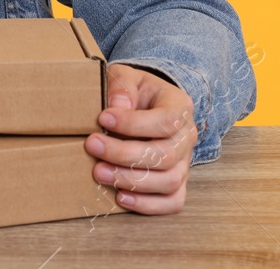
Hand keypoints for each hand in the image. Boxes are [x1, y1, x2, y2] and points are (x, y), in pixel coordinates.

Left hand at [85, 63, 197, 214]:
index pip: (166, 121)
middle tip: (93, 146)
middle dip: (125, 154)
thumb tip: (117, 106)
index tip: (103, 118)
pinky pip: (173, 202)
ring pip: (169, 181)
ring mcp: (184, 163)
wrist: (146, 105)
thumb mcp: (127, 76)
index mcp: (180, 107)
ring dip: (132, 180)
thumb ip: (122, 85)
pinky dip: (148, 204)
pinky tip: (121, 197)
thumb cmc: (135, 91)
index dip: (134, 124)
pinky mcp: (177, 184)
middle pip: (165, 155)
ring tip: (99, 172)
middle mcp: (187, 137)